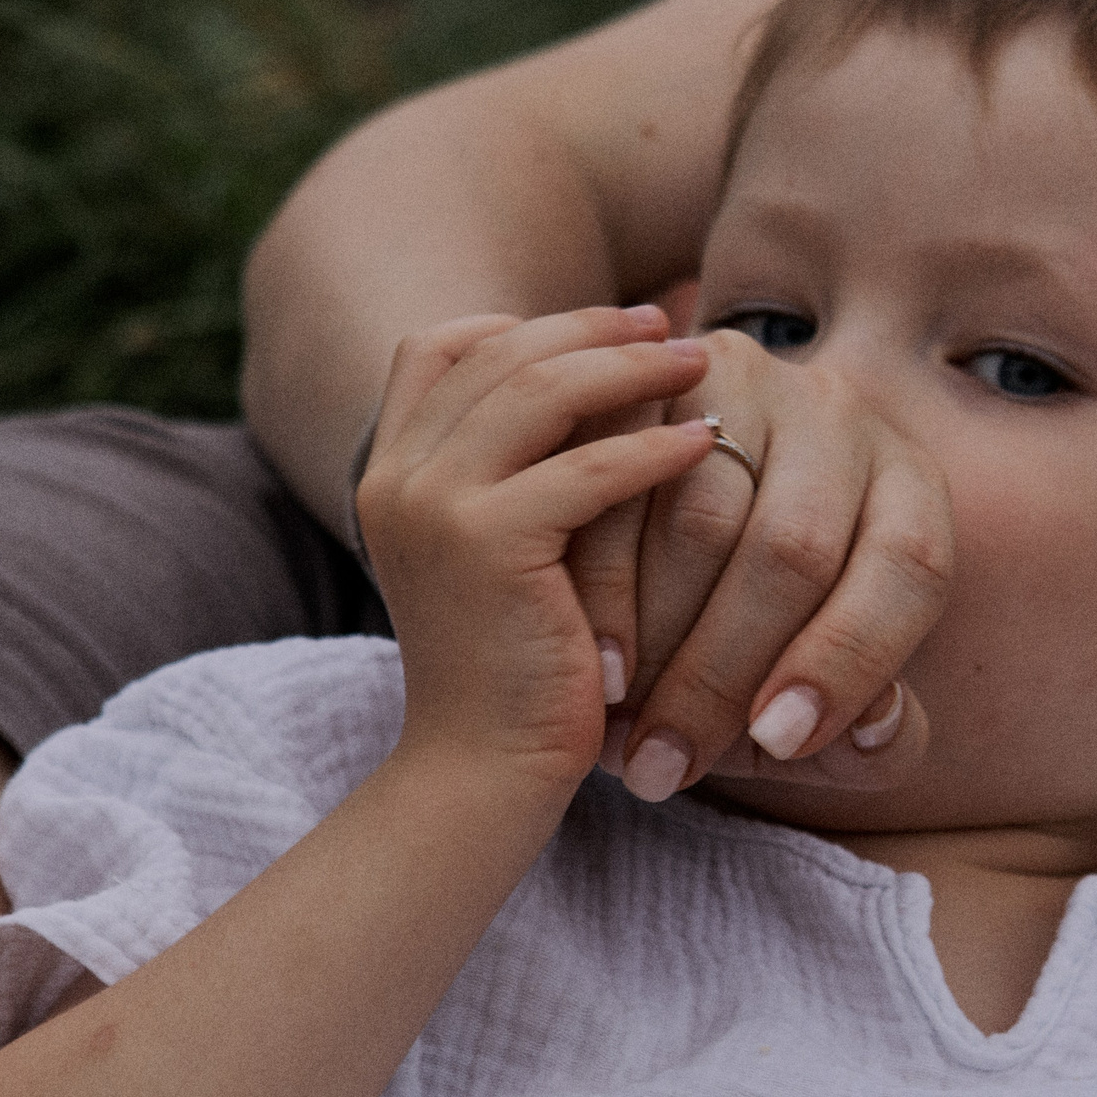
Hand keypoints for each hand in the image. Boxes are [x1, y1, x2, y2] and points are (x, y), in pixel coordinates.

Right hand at [354, 308, 715, 791]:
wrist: (479, 772)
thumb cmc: (511, 672)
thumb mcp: (496, 557)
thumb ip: (512, 478)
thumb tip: (589, 393)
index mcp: (388, 470)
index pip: (439, 347)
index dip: (527, 324)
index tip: (612, 326)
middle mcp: (396, 475)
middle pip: (499, 353)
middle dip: (594, 329)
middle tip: (672, 323)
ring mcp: (432, 505)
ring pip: (542, 392)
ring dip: (631, 368)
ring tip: (702, 364)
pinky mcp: (486, 547)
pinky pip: (585, 469)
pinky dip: (653, 448)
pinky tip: (707, 445)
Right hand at [568, 324, 950, 802]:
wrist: (655, 522)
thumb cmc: (749, 645)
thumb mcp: (817, 700)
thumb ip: (867, 737)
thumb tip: (879, 725)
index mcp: (909, 490)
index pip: (906, 569)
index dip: (846, 663)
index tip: (777, 746)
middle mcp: (841, 416)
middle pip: (793, 548)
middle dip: (723, 676)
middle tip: (669, 766)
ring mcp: (745, 379)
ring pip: (701, 515)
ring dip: (657, 636)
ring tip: (623, 728)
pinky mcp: (651, 375)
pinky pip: (622, 475)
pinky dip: (604, 581)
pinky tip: (591, 657)